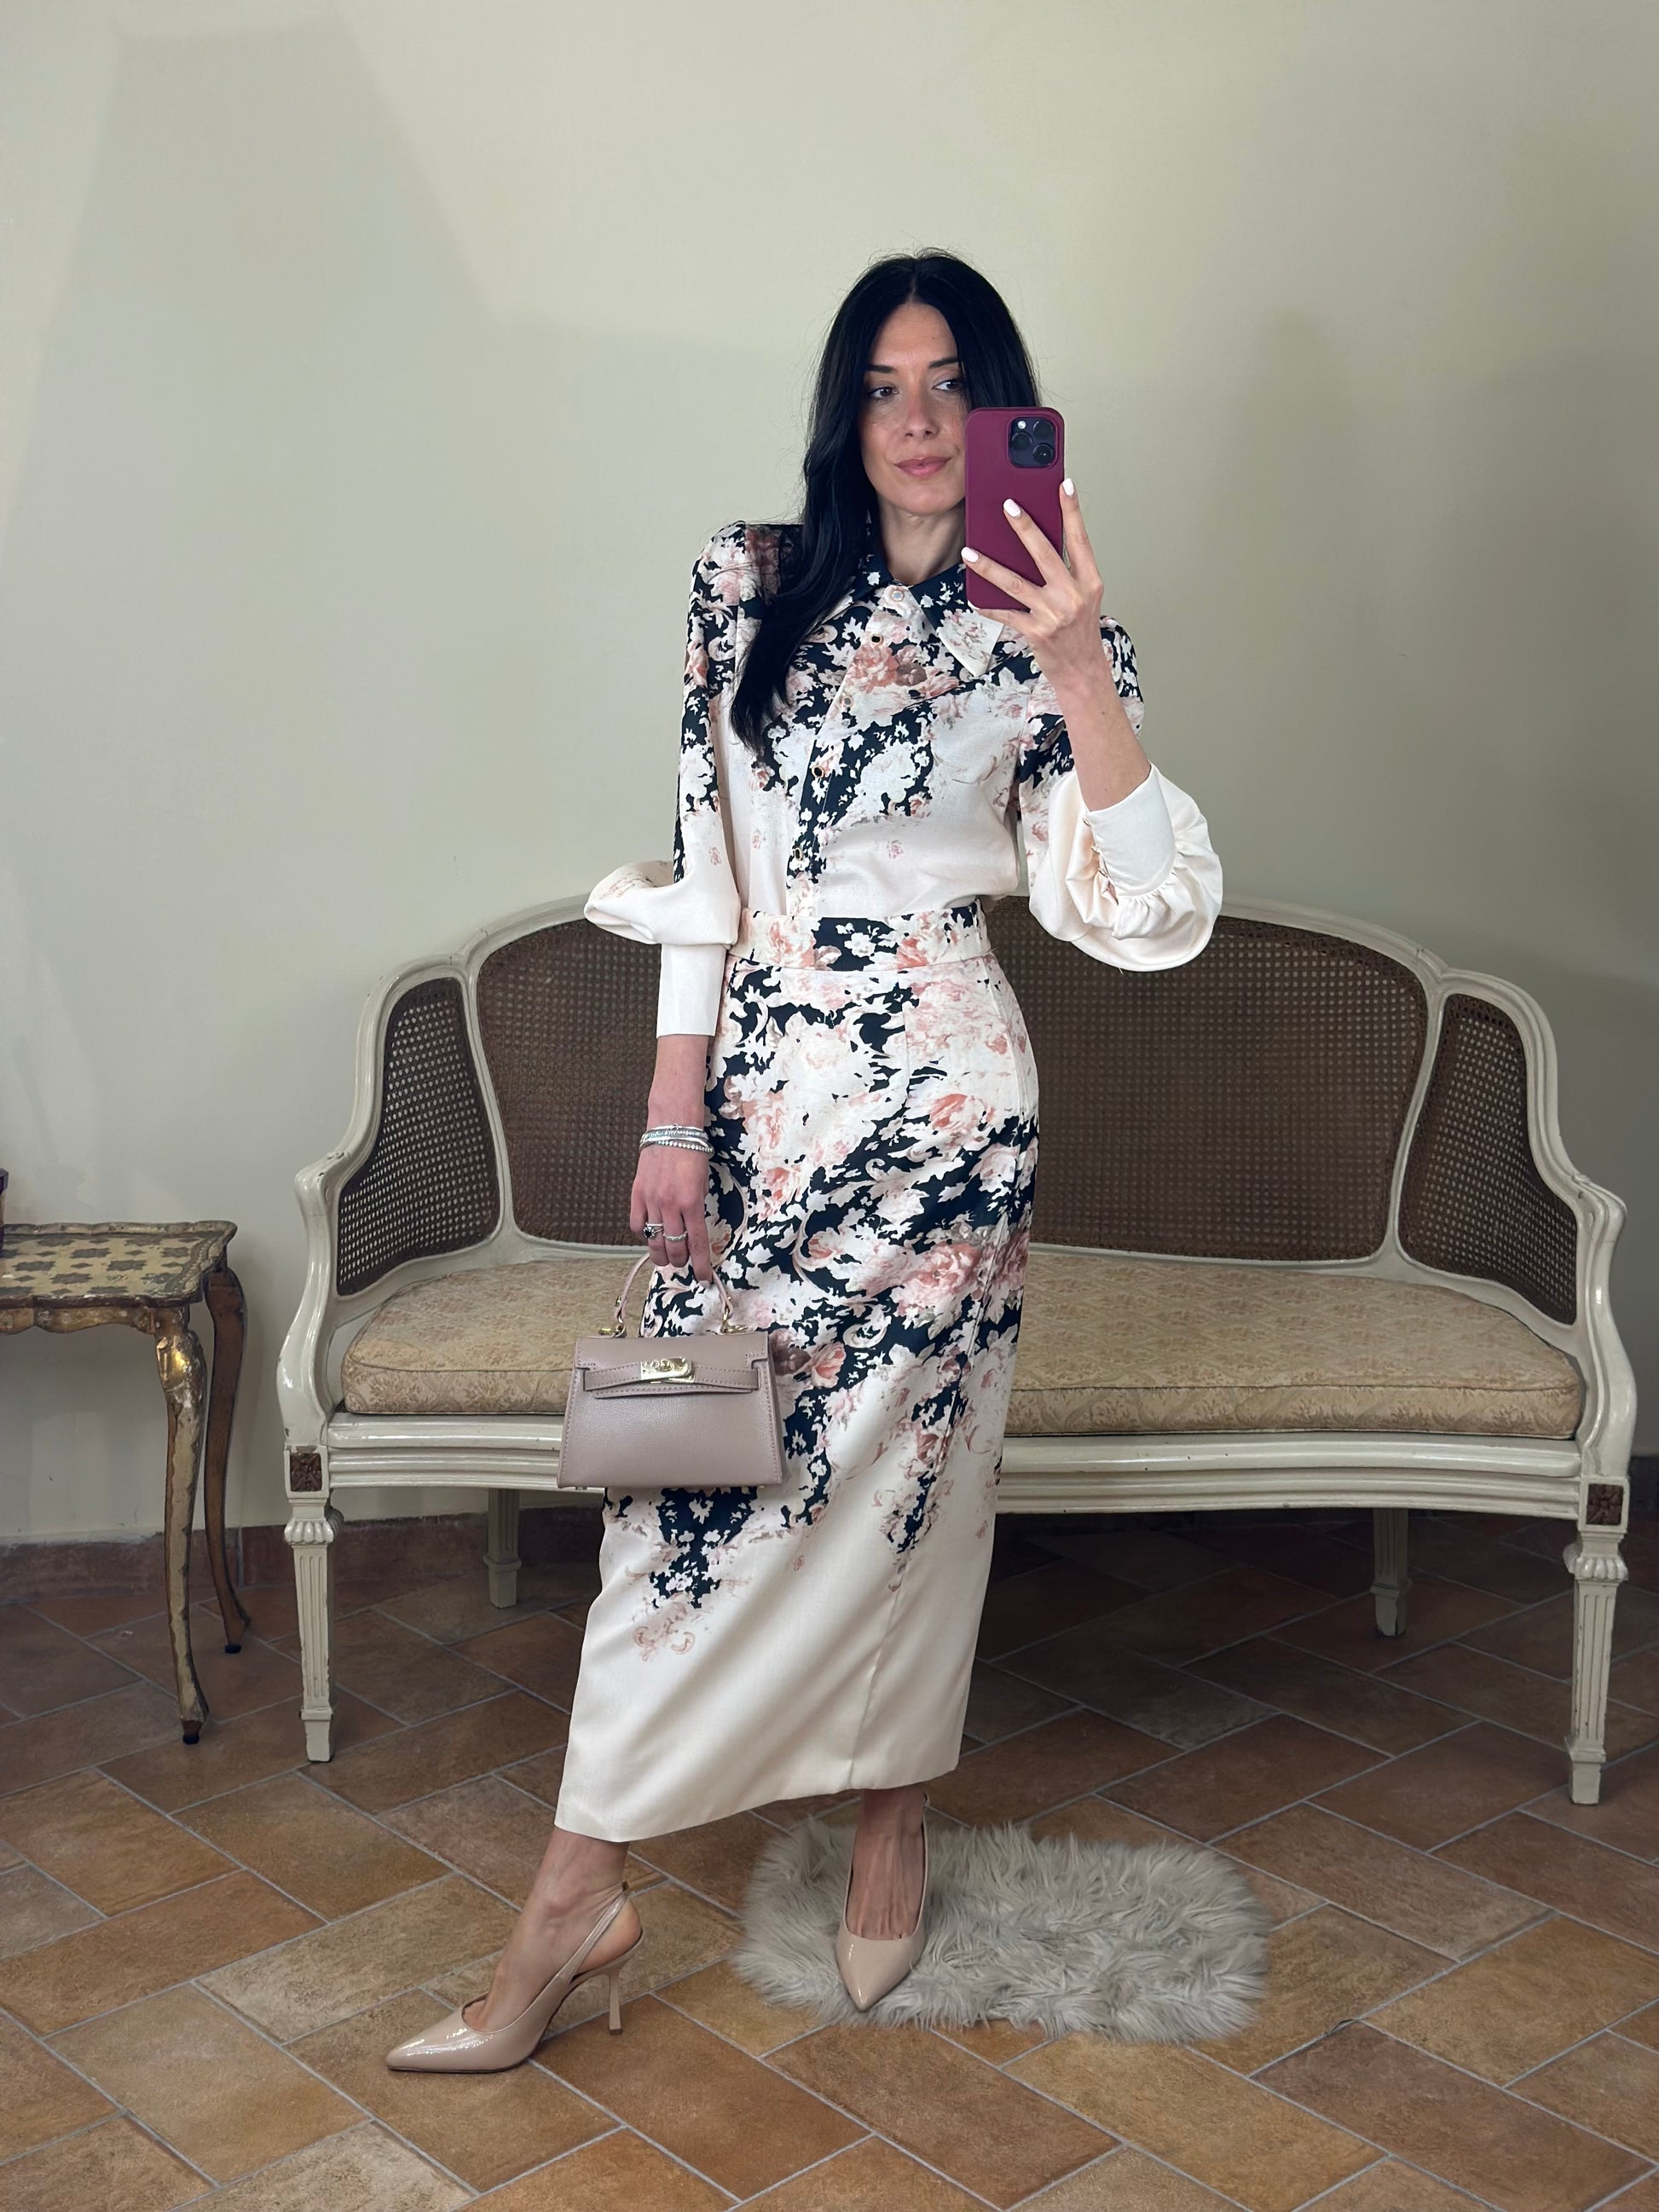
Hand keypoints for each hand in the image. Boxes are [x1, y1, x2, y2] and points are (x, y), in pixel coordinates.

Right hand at [631, 1143, 714, 1281]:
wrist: (672, 1127)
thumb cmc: (693, 1150)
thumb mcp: (704, 1180)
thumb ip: (697, 1205)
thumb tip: (692, 1224)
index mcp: (692, 1202)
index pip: (697, 1243)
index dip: (701, 1264)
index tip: (704, 1277)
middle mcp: (671, 1205)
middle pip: (673, 1247)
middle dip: (679, 1261)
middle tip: (682, 1265)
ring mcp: (651, 1200)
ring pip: (654, 1240)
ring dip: (661, 1254)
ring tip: (665, 1259)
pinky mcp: (637, 1193)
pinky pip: (638, 1224)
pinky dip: (644, 1234)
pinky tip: (649, 1235)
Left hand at [962, 480, 1110, 698]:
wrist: (1082, 671)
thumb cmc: (1080, 631)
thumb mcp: (1083, 597)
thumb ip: (1065, 572)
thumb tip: (1034, 543)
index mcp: (1089, 583)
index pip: (1079, 540)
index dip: (1072, 511)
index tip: (1064, 485)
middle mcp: (1073, 596)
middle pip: (1044, 554)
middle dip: (1024, 527)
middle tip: (1008, 505)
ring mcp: (1053, 615)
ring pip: (1015, 583)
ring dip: (989, 566)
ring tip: (970, 551)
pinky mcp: (1036, 632)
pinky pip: (1006, 614)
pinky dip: (989, 605)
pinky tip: (974, 596)